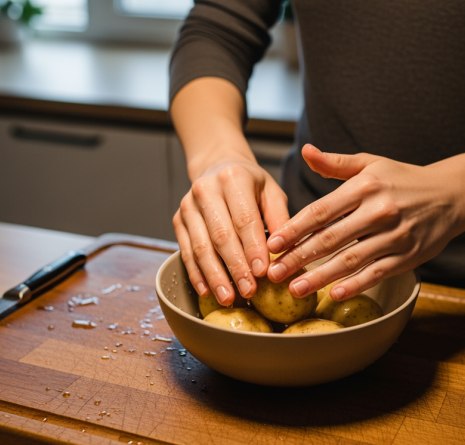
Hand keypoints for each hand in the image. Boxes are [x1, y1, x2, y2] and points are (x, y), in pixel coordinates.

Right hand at [173, 157, 288, 305]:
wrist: (217, 166)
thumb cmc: (251, 185)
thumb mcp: (271, 192)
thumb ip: (280, 219)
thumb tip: (286, 251)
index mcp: (234, 178)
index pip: (244, 219)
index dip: (253, 248)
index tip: (262, 272)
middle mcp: (206, 190)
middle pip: (221, 235)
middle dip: (235, 267)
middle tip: (249, 291)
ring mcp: (188, 206)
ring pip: (200, 246)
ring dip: (214, 276)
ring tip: (228, 298)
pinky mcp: (178, 221)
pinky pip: (186, 251)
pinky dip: (196, 273)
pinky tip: (207, 291)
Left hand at [266, 144, 464, 300]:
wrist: (453, 194)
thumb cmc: (404, 179)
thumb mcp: (371, 163)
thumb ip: (335, 163)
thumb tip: (305, 152)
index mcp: (365, 186)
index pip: (321, 211)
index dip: (294, 229)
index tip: (272, 244)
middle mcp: (379, 210)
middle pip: (331, 238)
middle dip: (299, 257)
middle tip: (274, 273)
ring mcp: (396, 235)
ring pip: (351, 260)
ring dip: (321, 276)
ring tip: (295, 289)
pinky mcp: (409, 256)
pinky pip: (377, 273)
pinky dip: (356, 285)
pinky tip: (334, 294)